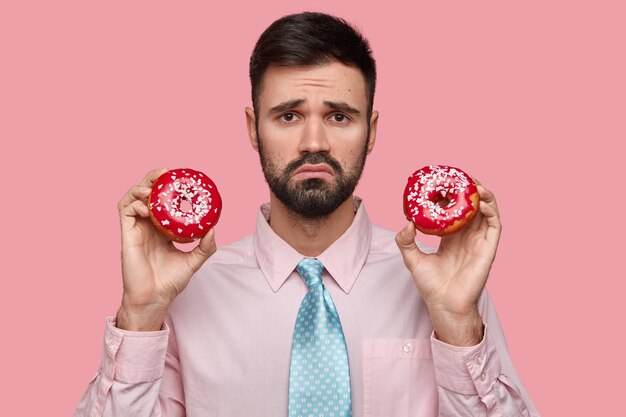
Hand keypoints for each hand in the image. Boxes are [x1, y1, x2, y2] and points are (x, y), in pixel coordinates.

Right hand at [116, 168, 216, 330]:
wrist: (155, 298)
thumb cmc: (170, 282)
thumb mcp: (194, 261)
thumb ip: (206, 247)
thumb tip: (214, 230)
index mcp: (162, 229)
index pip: (163, 201)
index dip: (168, 187)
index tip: (180, 178)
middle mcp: (148, 225)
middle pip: (146, 193)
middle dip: (153, 179)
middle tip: (166, 173)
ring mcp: (136, 229)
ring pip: (132, 198)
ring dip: (141, 187)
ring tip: (154, 186)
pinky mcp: (127, 234)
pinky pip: (126, 211)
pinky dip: (134, 202)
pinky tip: (147, 206)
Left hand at [395, 185, 500, 345]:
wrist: (444, 304)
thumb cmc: (431, 285)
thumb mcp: (412, 258)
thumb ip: (405, 241)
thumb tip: (406, 223)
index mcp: (452, 237)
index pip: (456, 210)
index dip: (452, 195)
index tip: (445, 181)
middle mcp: (468, 237)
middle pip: (473, 207)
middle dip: (470, 190)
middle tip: (461, 175)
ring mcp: (480, 242)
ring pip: (488, 212)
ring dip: (484, 195)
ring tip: (475, 183)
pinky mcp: (489, 249)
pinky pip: (495, 225)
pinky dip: (491, 210)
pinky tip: (481, 201)